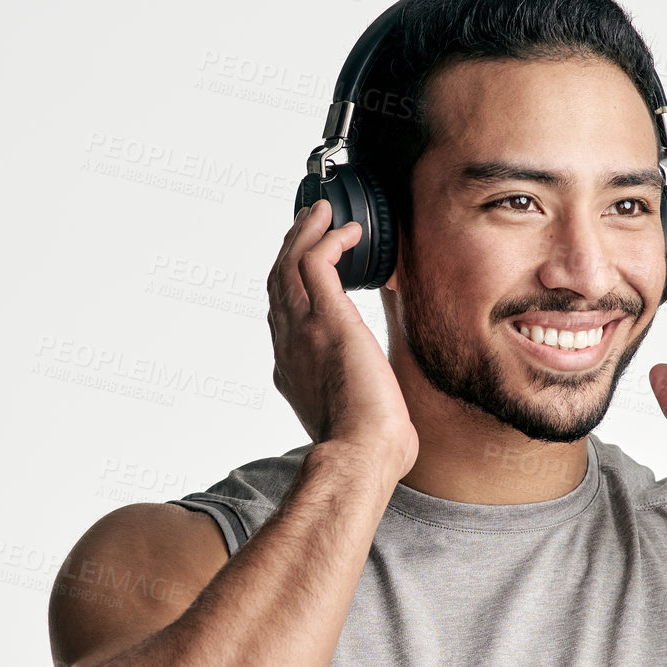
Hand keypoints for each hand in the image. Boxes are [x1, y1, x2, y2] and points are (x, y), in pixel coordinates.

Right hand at [267, 203, 417, 482]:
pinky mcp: (327, 317)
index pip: (283, 317)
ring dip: (305, 232)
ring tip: (322, 213)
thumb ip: (362, 402)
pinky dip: (327, 238)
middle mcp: (289, 345)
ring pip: (289, 263)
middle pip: (277, 281)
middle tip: (308, 225)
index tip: (308, 272)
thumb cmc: (368, 448)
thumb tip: (388, 414)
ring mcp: (303, 328)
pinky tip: (347, 229)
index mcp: (292, 370)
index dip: (291, 288)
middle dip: (290, 248)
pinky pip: (315, 261)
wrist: (361, 453)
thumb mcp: (358, 418)